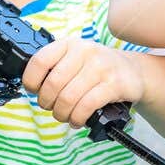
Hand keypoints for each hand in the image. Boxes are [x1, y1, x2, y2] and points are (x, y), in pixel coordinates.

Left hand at [23, 39, 145, 129]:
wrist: (134, 72)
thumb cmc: (98, 69)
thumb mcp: (76, 59)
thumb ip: (55, 67)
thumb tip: (31, 88)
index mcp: (70, 44)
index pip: (39, 61)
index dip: (31, 81)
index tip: (35, 91)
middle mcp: (85, 51)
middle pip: (52, 85)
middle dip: (47, 103)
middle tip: (53, 108)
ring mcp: (101, 67)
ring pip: (68, 98)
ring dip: (62, 114)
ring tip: (65, 116)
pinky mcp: (114, 84)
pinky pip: (86, 106)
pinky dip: (77, 118)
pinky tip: (78, 120)